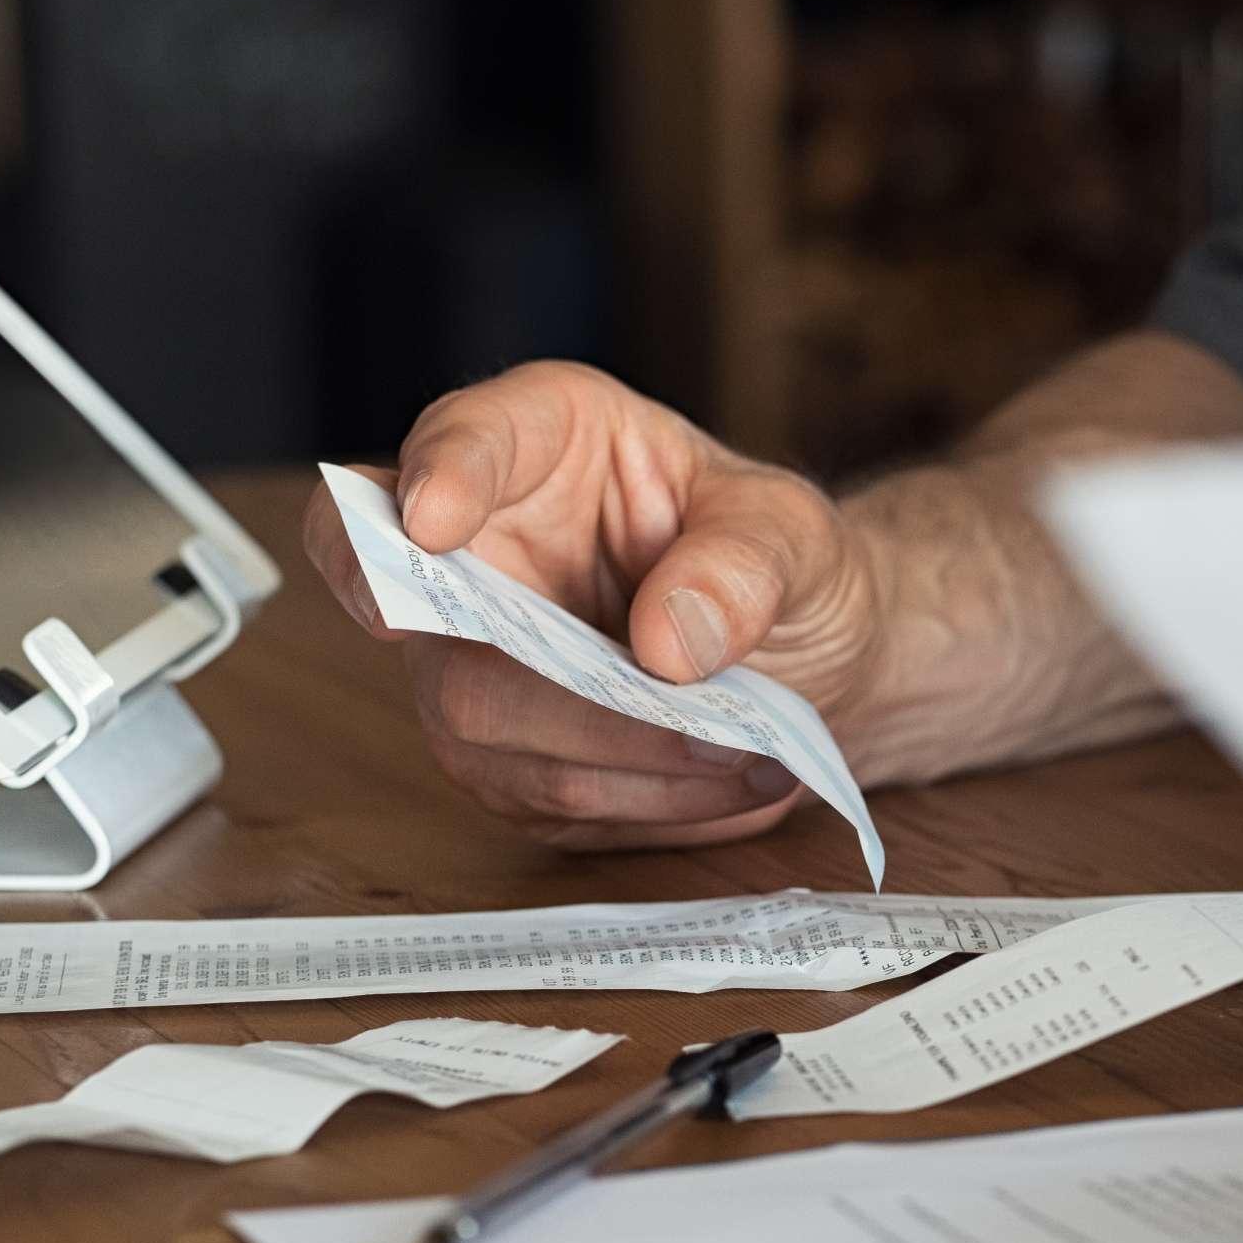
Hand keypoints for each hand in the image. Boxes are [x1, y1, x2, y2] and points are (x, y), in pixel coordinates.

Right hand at [301, 362, 886, 849]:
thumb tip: (668, 640)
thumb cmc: (778, 561)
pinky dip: (646, 802)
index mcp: (540, 440)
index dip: (437, 476)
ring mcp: (470, 663)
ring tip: (750, 753)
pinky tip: (728, 780)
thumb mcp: (795, 533)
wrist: (807, 658)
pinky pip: (544, 798)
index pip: (458, 440)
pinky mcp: (503, 759)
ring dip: (627, 757)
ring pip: (483, 728)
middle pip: (436, 617)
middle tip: (697, 713)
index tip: (435, 522)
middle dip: (560, 684)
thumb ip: (745, 564)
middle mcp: (479, 549)